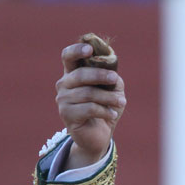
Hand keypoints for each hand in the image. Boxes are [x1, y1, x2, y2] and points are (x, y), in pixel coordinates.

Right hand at [55, 42, 125, 169]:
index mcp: (73, 74)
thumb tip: (112, 72)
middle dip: (100, 75)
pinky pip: (88, 108)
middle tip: (115, 79)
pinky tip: (113, 114)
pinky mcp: (67, 115)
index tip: (89, 49)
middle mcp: (64, 84)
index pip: (68, 56)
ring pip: (87, 93)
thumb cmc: (105, 108)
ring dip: (108, 97)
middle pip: (80, 74)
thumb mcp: (112, 90)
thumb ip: (112, 78)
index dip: (77, 50)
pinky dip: (104, 110)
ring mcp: (63, 100)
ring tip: (122, 102)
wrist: (99, 135)